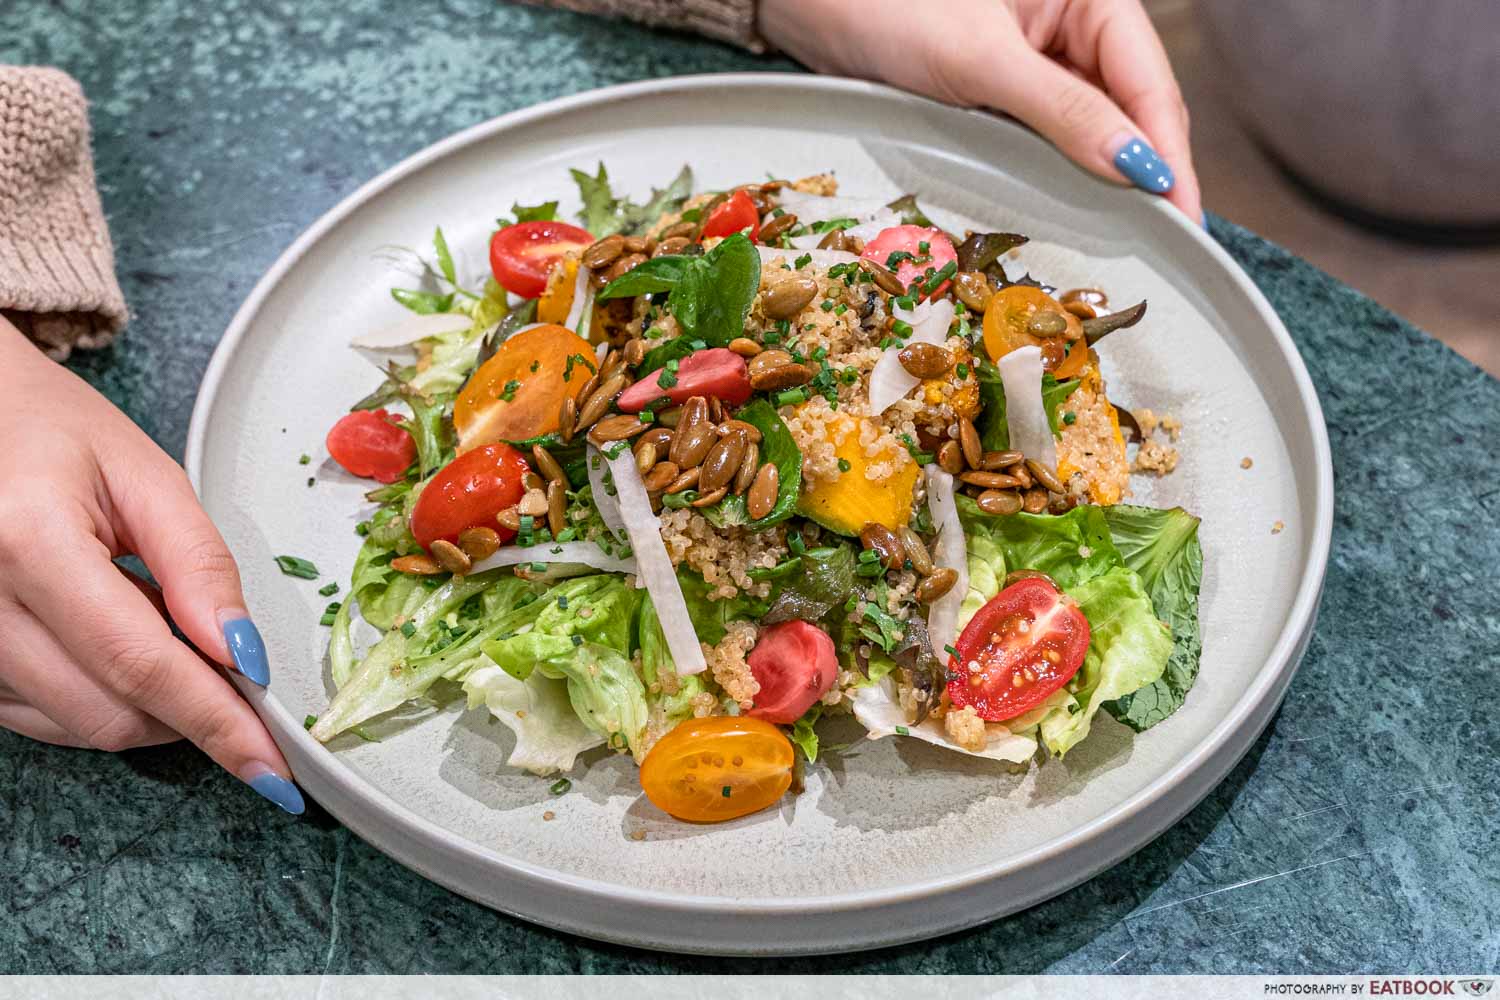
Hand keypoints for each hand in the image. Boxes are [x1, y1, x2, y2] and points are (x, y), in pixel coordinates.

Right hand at [0, 318, 302, 813]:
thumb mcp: (145, 475)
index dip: (215, 722)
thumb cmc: (48, 430)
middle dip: (189, 713)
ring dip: (145, 703)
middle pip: (107, 712)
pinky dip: (99, 695)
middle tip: (235, 671)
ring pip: (75, 725)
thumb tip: (244, 653)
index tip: (272, 765)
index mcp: (25, 541)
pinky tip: (111, 635)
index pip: (138, 664)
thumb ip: (199, 565)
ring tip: (155, 619)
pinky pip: (39, 715)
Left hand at [759, 0, 1202, 222]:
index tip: (1184, 218)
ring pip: (1092, 130)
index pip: (1151, 83)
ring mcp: (1039, 61)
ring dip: (1108, 181)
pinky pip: (1049, 139)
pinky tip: (1077, 212)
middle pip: (1131, 110)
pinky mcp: (1002, 93)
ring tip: (1131, 239)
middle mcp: (1073, 25)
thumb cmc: (891, 6)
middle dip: (1147, 173)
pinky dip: (1064, 176)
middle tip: (1165, 243)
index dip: (1169, 154)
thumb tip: (1136, 166)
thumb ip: (1064, 112)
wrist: (812, 4)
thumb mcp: (984, 62)